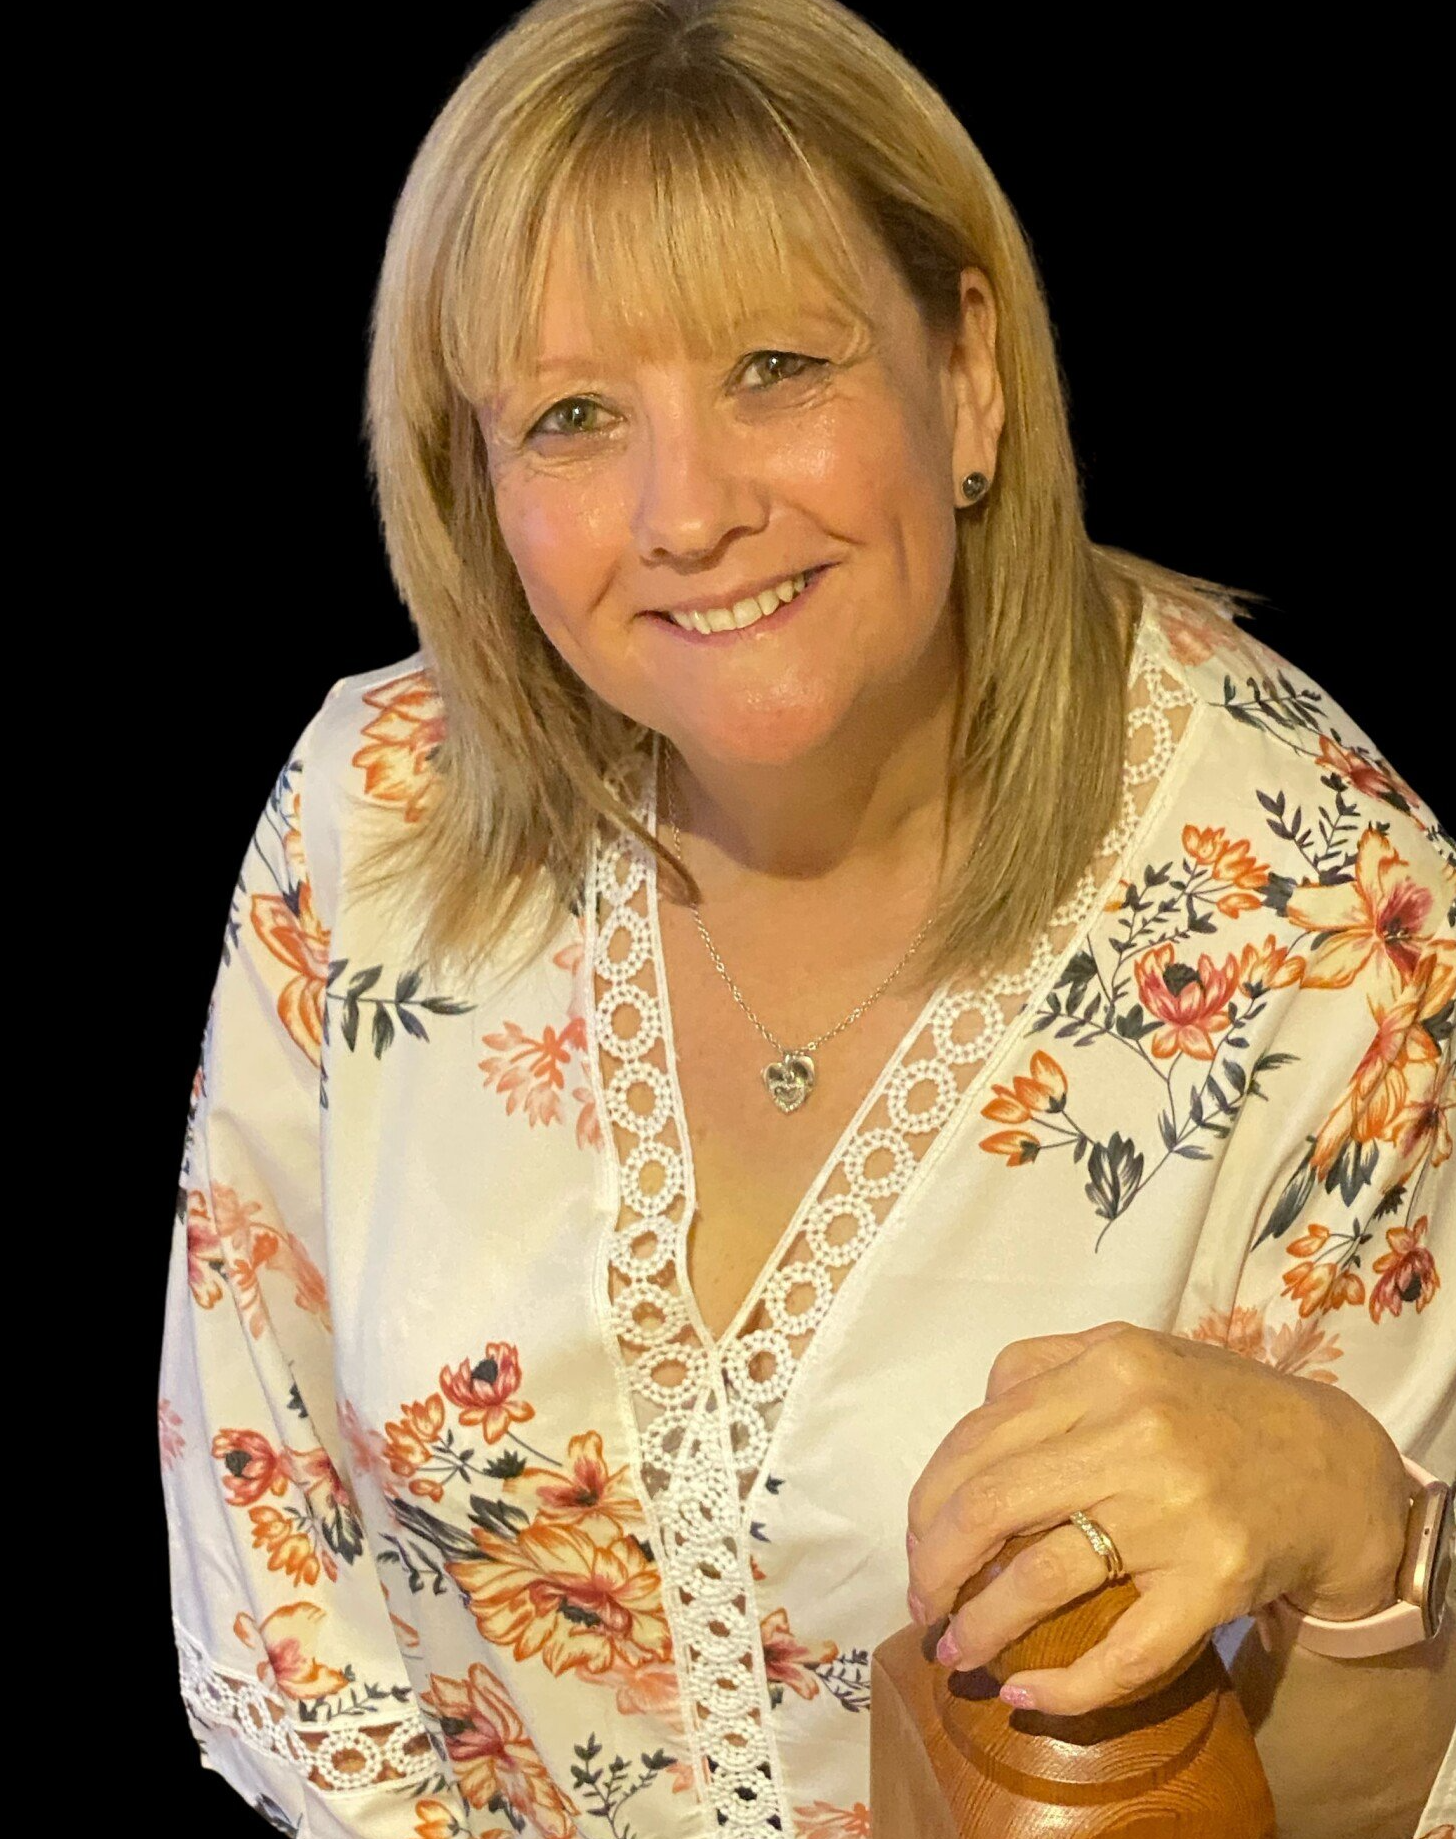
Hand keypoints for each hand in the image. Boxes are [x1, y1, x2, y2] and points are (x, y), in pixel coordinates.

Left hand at [904, 1321, 1410, 1715]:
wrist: (1333, 1467)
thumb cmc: (1215, 1410)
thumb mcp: (1134, 1353)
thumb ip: (1045, 1368)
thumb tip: (964, 1438)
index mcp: (1107, 1365)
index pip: (977, 1440)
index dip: (927, 1503)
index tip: (916, 1543)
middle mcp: (1137, 1429)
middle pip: (989, 1506)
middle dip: (932, 1567)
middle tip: (922, 1603)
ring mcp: (1179, 1507)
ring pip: (1041, 1579)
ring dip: (979, 1629)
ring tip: (957, 1652)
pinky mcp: (1216, 1580)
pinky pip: (1126, 1652)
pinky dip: (1066, 1688)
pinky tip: (1030, 1699)